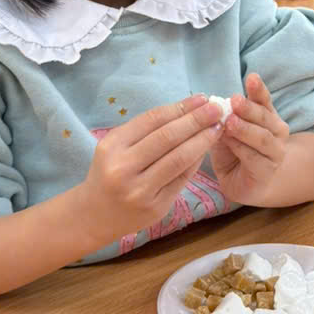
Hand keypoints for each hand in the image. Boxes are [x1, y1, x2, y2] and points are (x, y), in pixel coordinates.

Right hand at [77, 96, 222, 249]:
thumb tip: (188, 109)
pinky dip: (196, 161)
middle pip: (168, 137)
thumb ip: (146, 130)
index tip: (201, 98)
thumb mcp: (115, 146)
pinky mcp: (156, 207)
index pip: (152, 120)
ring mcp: (140, 190)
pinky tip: (206, 149)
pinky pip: (182, 179)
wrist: (95, 215)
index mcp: (112, 146)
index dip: (180, 107)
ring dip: (202, 140)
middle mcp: (124, 168)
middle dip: (196, 120)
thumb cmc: (109, 172)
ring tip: (218, 127)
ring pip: (179, 159)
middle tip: (217, 108)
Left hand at [209, 73, 289, 204]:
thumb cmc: (235, 153)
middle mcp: (277, 132)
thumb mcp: (227, 131)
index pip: (264, 100)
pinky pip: (254, 158)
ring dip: (245, 129)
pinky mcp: (268, 171)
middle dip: (249, 108)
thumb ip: (225, 119)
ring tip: (230, 122)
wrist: (244, 184)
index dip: (258, 89)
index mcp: (267, 117)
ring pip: (262, 138)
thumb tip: (214, 106)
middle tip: (234, 100)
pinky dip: (241, 148)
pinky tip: (229, 142)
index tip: (251, 77)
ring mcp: (275, 152)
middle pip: (265, 117)